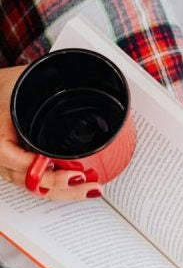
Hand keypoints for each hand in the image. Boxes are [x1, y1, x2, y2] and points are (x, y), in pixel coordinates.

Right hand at [0, 65, 103, 199]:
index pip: (16, 161)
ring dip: (60, 190)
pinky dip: (53, 184)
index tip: (70, 174)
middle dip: (60, 187)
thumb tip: (83, 78)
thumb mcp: (24, 78)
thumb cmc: (6, 84)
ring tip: (89, 189)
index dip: (44, 171)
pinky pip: (32, 180)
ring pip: (31, 186)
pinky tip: (74, 185)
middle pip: (28, 181)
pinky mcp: (13, 164)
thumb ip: (47, 82)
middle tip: (89, 186)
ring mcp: (4, 163)